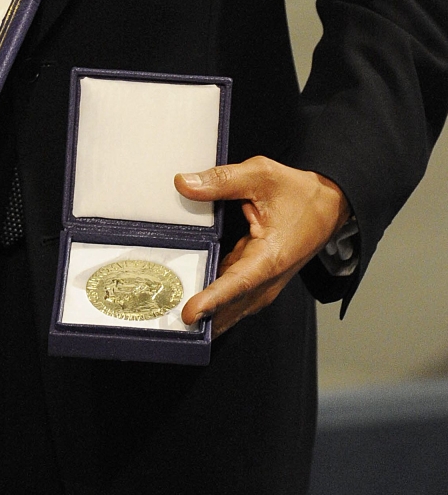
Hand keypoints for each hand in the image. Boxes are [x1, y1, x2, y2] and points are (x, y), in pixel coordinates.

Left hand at [174, 156, 349, 337]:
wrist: (331, 206)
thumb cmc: (300, 192)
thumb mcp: (261, 176)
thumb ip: (222, 180)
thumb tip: (184, 184)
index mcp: (272, 256)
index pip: (239, 282)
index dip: (213, 299)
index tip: (190, 313)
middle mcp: (269, 278)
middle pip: (231, 305)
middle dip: (203, 319)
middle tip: (168, 324)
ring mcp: (264, 283)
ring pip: (232, 307)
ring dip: (208, 318)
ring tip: (174, 325)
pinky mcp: (256, 280)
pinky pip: (232, 298)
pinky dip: (213, 306)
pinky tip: (190, 307)